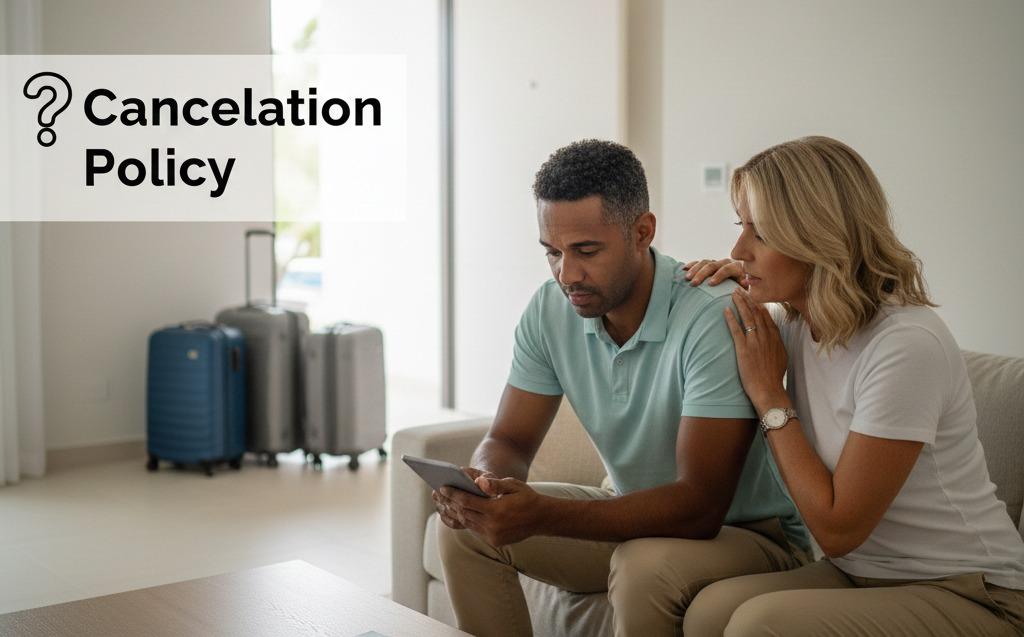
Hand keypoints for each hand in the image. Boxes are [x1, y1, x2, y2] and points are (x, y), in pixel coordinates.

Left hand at [440, 477, 544, 546]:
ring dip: (456, 513)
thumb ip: (495, 484)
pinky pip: (475, 530)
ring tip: (446, 503)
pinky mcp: (495, 541)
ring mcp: (493, 536)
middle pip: (464, 513)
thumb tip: (479, 482)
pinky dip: (467, 520)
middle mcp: (492, 526)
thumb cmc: (527, 497)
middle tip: (439, 494)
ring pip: (468, 523)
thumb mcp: (513, 485)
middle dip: (451, 503)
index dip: (453, 494)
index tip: (442, 487)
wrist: (542, 519)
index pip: (467, 501)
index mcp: (496, 510)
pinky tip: (461, 512)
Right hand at [683, 258, 745, 287]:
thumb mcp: (746, 290)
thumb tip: (744, 282)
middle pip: (712, 265)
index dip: (719, 275)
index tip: (710, 284)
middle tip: (693, 283)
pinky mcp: (709, 264)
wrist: (740, 286)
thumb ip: (745, 287)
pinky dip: (691, 265)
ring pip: (704, 263)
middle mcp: (726, 263)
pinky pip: (699, 262)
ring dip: (694, 270)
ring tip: (686, 278)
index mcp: (737, 268)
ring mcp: (717, 263)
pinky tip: (684, 269)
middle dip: (702, 274)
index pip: (727, 269)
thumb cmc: (743, 291)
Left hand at [723, 288, 787, 412]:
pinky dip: (730, 318)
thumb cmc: (774, 377)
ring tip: (733, 293)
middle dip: (748, 299)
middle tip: (740, 288)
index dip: (759, 304)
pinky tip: (725, 310)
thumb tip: (774, 339)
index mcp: (775, 338)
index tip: (753, 295)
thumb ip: (777, 345)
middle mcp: (766, 337)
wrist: (769, 390)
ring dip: (740, 303)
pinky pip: (736, 329)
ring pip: (747, 317)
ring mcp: (755, 342)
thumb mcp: (782, 357)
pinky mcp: (744, 349)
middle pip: (756, 312)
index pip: (767, 316)